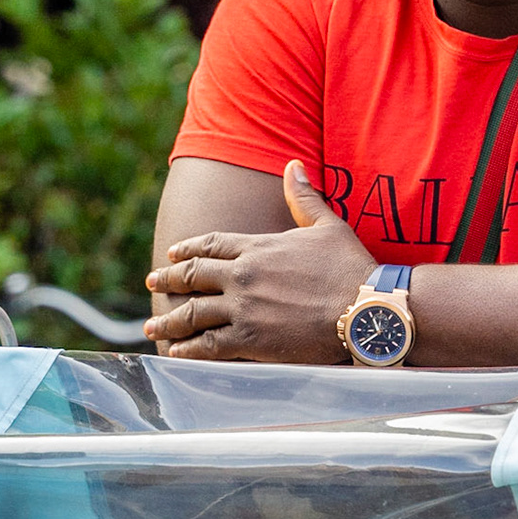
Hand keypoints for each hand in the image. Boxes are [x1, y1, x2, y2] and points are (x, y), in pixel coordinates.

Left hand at [144, 160, 376, 362]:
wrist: (366, 307)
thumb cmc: (351, 266)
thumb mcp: (326, 224)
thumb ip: (303, 198)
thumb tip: (293, 165)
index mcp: (258, 246)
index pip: (211, 244)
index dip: (188, 249)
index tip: (171, 253)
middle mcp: (243, 275)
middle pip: (193, 276)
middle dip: (168, 280)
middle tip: (151, 284)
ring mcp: (244, 308)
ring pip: (194, 313)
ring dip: (170, 321)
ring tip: (153, 327)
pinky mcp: (251, 339)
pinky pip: (209, 345)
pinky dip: (189, 349)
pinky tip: (176, 353)